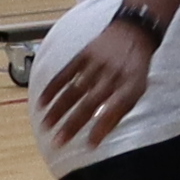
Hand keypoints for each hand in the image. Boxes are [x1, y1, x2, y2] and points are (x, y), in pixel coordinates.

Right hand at [37, 11, 161, 144]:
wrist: (133, 32)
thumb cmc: (134, 69)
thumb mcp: (138, 89)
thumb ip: (121, 110)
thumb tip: (100, 134)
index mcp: (129, 87)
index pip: (114, 111)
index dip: (101, 128)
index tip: (88, 146)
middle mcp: (112, 76)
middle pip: (89, 104)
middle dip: (72, 124)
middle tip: (58, 142)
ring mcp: (96, 64)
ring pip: (74, 90)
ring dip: (58, 109)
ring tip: (45, 126)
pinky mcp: (83, 55)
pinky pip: (65, 73)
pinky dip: (52, 88)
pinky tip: (42, 102)